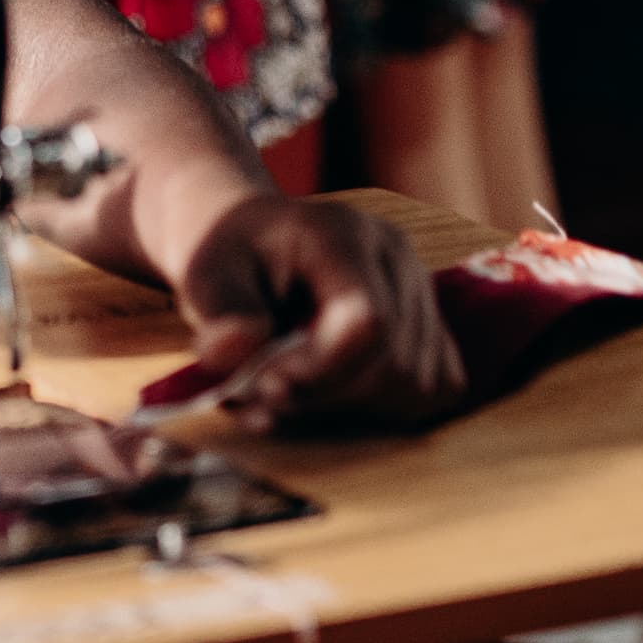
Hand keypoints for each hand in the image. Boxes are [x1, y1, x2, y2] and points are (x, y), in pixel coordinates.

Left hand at [172, 194, 465, 430]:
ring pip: (419, 384)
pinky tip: (338, 392)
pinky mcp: (430, 322)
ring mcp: (421, 289)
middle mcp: (397, 257)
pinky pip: (438, 386)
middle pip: (397, 363)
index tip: (266, 387)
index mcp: (344, 235)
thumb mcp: (204, 275)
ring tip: (296, 392)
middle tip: (266, 397)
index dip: (323, 373)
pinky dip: (388, 407)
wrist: (250, 236)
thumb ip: (219, 315)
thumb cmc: (228, 255)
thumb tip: (234, 353)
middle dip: (329, 396)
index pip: (369, 323)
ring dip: (354, 408)